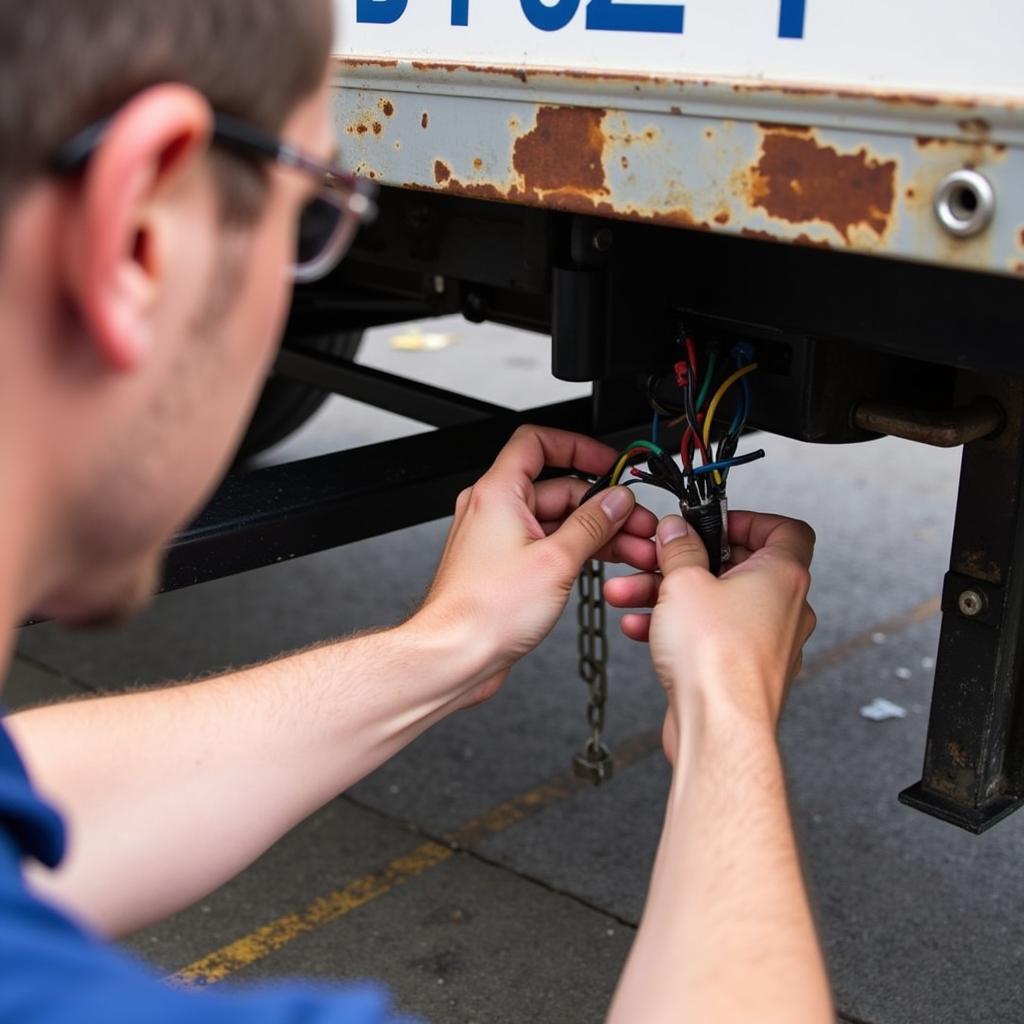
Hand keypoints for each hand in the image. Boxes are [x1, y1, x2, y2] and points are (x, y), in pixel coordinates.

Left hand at [416, 426, 657, 705]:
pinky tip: (604, 565)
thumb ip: (592, 524)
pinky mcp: (504, 566)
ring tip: (632, 549)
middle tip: (636, 522)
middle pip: (557, 487)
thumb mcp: (555, 560)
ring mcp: (498, 538)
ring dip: (595, 531)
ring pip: (556, 520)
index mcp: (498, 492)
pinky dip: (576, 550)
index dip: (578, 447)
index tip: (610, 464)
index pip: (538, 443)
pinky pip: (546, 545)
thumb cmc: (485, 610)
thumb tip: (616, 500)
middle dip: (602, 504)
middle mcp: (494, 509)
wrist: (455, 654)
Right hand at [604, 511, 815, 759]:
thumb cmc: (717, 659)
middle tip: (657, 556)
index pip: (784, 530)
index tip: (711, 522)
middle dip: (686, 561)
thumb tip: (678, 531)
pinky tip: (641, 628)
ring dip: (669, 595)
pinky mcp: (743, 672)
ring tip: (629, 593)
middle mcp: (783, 609)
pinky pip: (709, 637)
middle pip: (736, 567)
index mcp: (782, 576)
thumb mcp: (684, 582)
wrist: (718, 727)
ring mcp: (766, 643)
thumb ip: (679, 548)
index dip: (747, 520)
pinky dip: (677, 628)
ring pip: (715, 604)